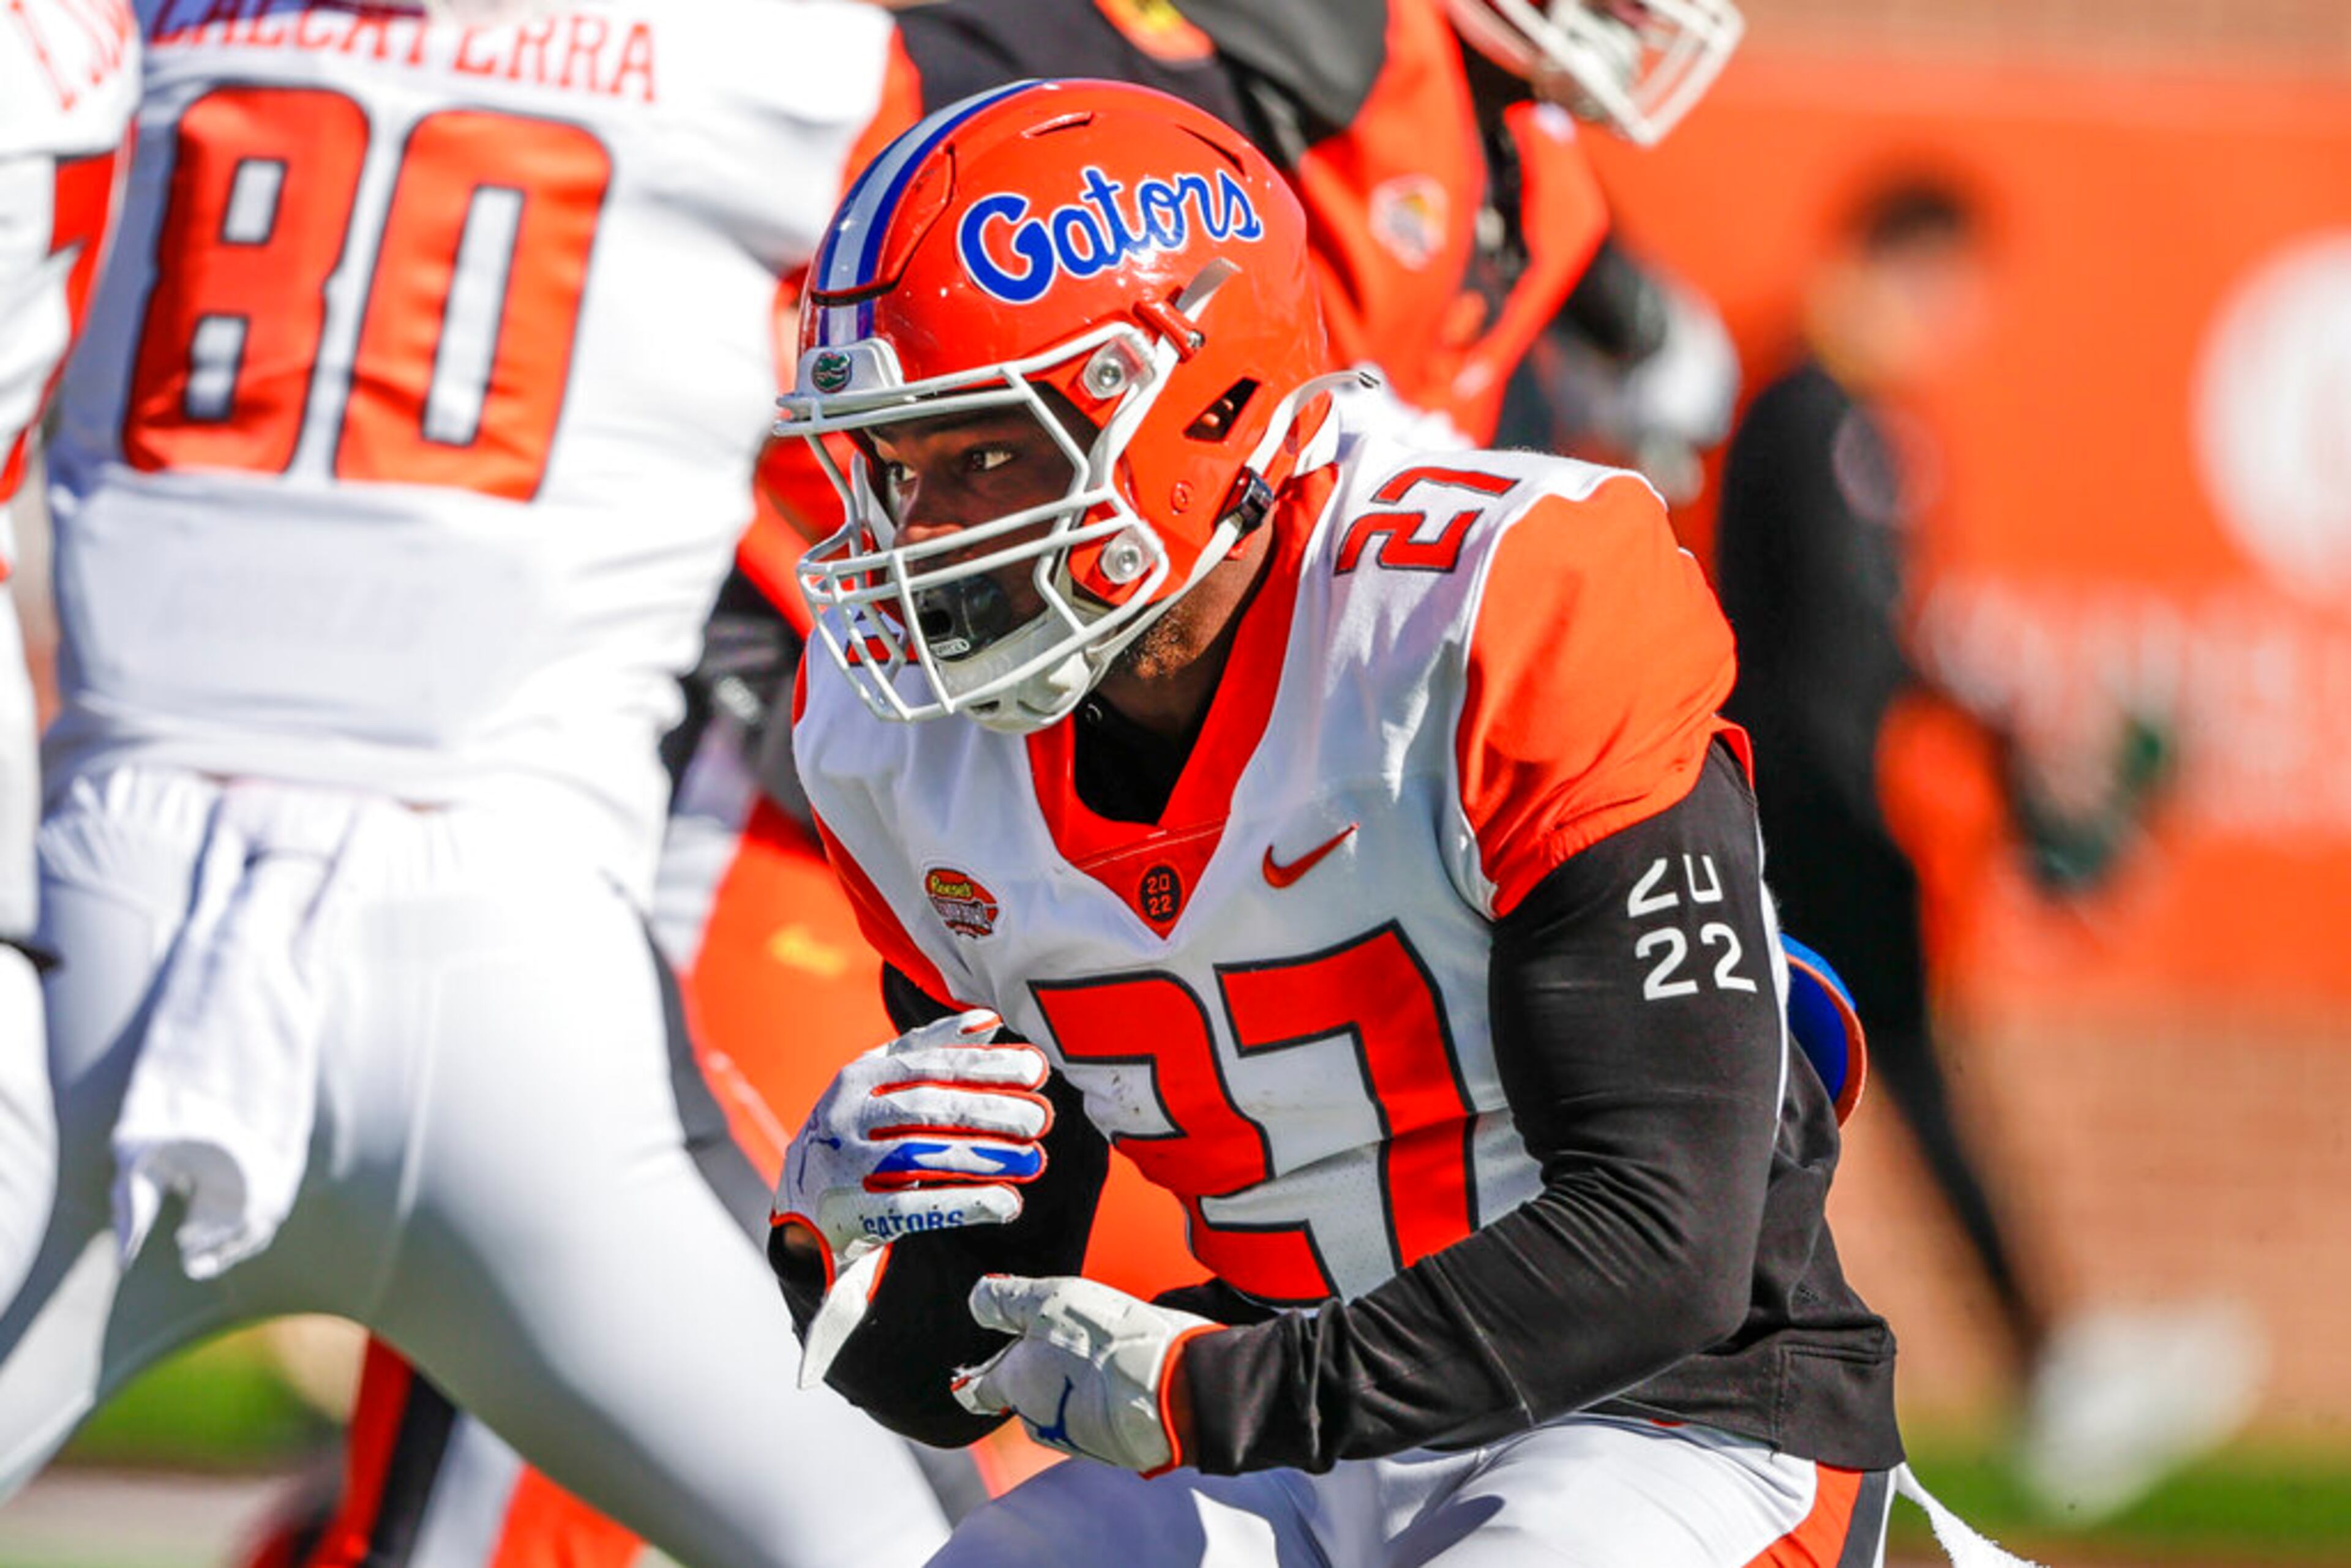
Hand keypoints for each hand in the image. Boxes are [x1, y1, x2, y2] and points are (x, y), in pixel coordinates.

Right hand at [772, 1009, 1050, 1280]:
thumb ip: (929, 1052)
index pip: (930, 1063)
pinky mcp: (850, 1213)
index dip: (985, 1064)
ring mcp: (843, 1164)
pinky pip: (913, 1208)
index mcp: (859, 1075)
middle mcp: (846, 1114)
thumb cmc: (857, 1136)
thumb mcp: (880, 1087)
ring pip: (922, 1154)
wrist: (801, 1212)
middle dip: (990, 1109)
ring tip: (1033, 1159)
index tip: (1036, 1067)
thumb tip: (988, 1021)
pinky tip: (1006, 1203)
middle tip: (1041, 1117)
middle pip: (928, 1106)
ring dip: (984, 1156)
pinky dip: (963, 1204)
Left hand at [951, 1275, 1217, 1473]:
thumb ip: (1006, 1300)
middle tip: (1066, 1334)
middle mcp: (1035, 1419)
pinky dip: (1101, 1396)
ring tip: (1101, 1350)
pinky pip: (1094, 1416)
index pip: (978, 1388)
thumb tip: (977, 1301)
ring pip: (1061, 1403)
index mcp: (1013, 1384)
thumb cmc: (1105, 1343)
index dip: (980, 1371)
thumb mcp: (1048, 1300)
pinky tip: (1122, 1372)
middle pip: (1024, 1391)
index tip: (984, 1361)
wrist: (1168, 1391)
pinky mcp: (1109, 1447)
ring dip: (1072, 1380)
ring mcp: (1073, 1438)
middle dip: (1038, 1367)